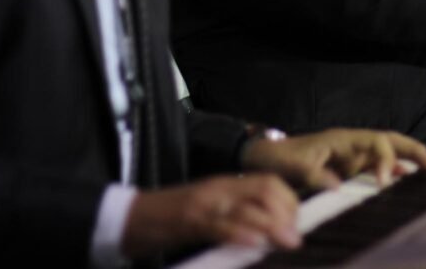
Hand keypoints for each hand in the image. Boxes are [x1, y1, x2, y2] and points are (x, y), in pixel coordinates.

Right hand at [121, 175, 299, 259]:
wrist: (127, 218)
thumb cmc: (169, 220)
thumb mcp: (210, 213)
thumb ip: (237, 217)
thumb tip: (268, 235)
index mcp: (226, 185)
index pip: (269, 183)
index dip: (290, 201)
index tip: (297, 224)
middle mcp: (219, 189)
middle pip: (265, 189)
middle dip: (287, 211)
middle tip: (294, 237)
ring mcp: (204, 202)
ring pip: (247, 206)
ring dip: (273, 224)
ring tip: (289, 241)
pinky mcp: (187, 220)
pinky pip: (219, 224)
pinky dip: (241, 233)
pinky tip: (256, 243)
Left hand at [243, 128, 425, 189]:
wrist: (263, 157)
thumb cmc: (277, 159)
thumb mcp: (292, 167)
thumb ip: (315, 175)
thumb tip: (339, 187)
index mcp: (342, 139)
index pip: (376, 142)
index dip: (386, 159)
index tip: (386, 182)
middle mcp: (351, 144)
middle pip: (389, 140)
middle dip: (413, 149)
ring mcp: (351, 156)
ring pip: (387, 152)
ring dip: (408, 158)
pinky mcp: (347, 168)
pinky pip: (375, 167)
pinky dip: (392, 170)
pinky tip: (405, 179)